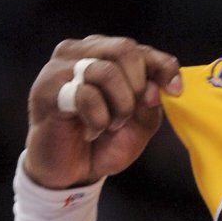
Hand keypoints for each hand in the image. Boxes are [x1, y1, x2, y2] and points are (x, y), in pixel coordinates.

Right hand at [24, 35, 181, 188]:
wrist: (73, 171)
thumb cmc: (106, 140)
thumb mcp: (141, 121)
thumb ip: (151, 99)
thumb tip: (156, 87)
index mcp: (106, 53)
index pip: (142, 49)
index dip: (163, 67)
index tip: (175, 91)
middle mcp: (81, 52)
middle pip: (124, 49)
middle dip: (138, 85)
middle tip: (131, 113)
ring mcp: (60, 69)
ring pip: (106, 71)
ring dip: (119, 105)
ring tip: (111, 125)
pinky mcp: (46, 90)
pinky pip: (85, 94)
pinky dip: (98, 119)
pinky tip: (91, 132)